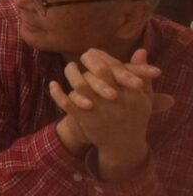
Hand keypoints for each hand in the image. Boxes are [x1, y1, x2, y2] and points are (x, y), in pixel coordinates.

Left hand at [49, 49, 172, 180]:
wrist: (124, 146)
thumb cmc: (134, 116)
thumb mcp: (143, 97)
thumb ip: (141, 74)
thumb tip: (140, 50)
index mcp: (132, 93)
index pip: (115, 67)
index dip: (103, 57)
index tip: (94, 53)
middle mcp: (117, 100)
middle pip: (99, 73)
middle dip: (90, 62)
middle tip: (82, 56)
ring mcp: (100, 110)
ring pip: (81, 86)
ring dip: (72, 73)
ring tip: (70, 67)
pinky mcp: (86, 120)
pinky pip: (67, 104)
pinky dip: (57, 93)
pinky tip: (52, 84)